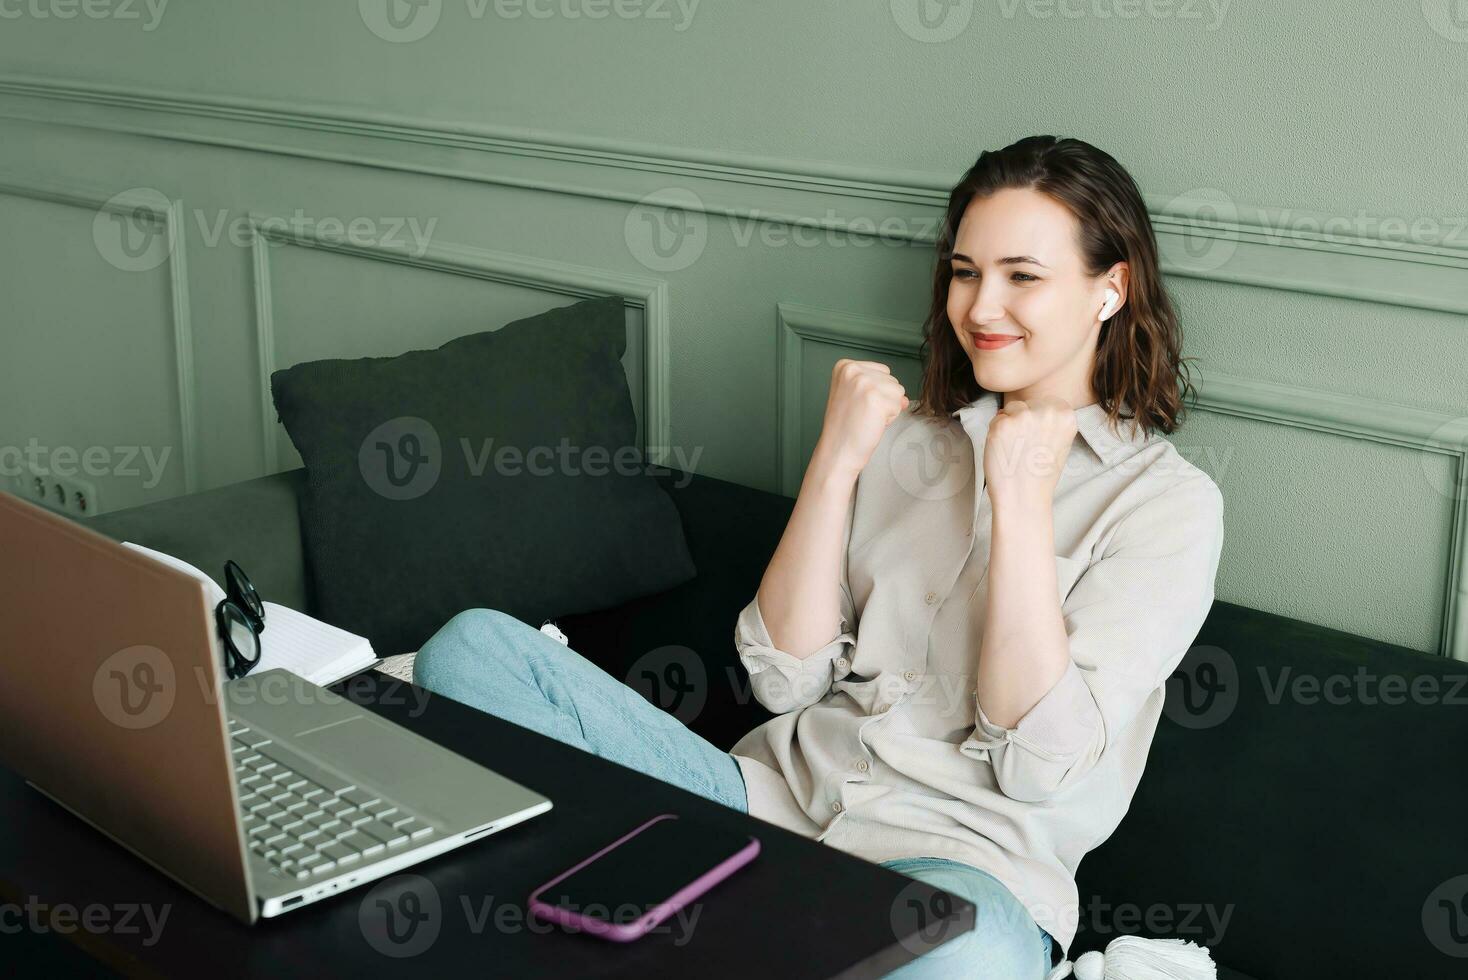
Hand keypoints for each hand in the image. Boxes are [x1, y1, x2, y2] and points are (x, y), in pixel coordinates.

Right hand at [812, 359, 908, 480]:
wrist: (837, 451)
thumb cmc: (845, 427)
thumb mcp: (857, 398)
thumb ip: (880, 389)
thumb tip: (904, 399)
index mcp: (845, 366)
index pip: (882, 371)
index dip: (876, 392)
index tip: (857, 404)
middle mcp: (853, 370)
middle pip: (891, 380)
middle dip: (883, 400)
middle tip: (862, 413)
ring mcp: (864, 382)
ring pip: (898, 392)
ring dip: (888, 409)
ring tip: (867, 418)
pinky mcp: (876, 397)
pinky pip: (899, 405)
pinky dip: (890, 418)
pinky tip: (872, 423)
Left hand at [982, 394, 1076, 508]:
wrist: (1024, 498)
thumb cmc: (1039, 474)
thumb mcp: (1060, 442)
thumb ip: (1051, 422)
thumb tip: (1031, 407)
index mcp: (1066, 415)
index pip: (1045, 403)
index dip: (1037, 421)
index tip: (1038, 440)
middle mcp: (1047, 412)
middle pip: (1026, 404)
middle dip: (1022, 421)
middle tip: (1026, 448)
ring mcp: (1024, 417)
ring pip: (1010, 409)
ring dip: (1008, 426)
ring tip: (1016, 450)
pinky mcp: (1003, 424)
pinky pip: (996, 420)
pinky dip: (995, 434)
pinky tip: (1005, 452)